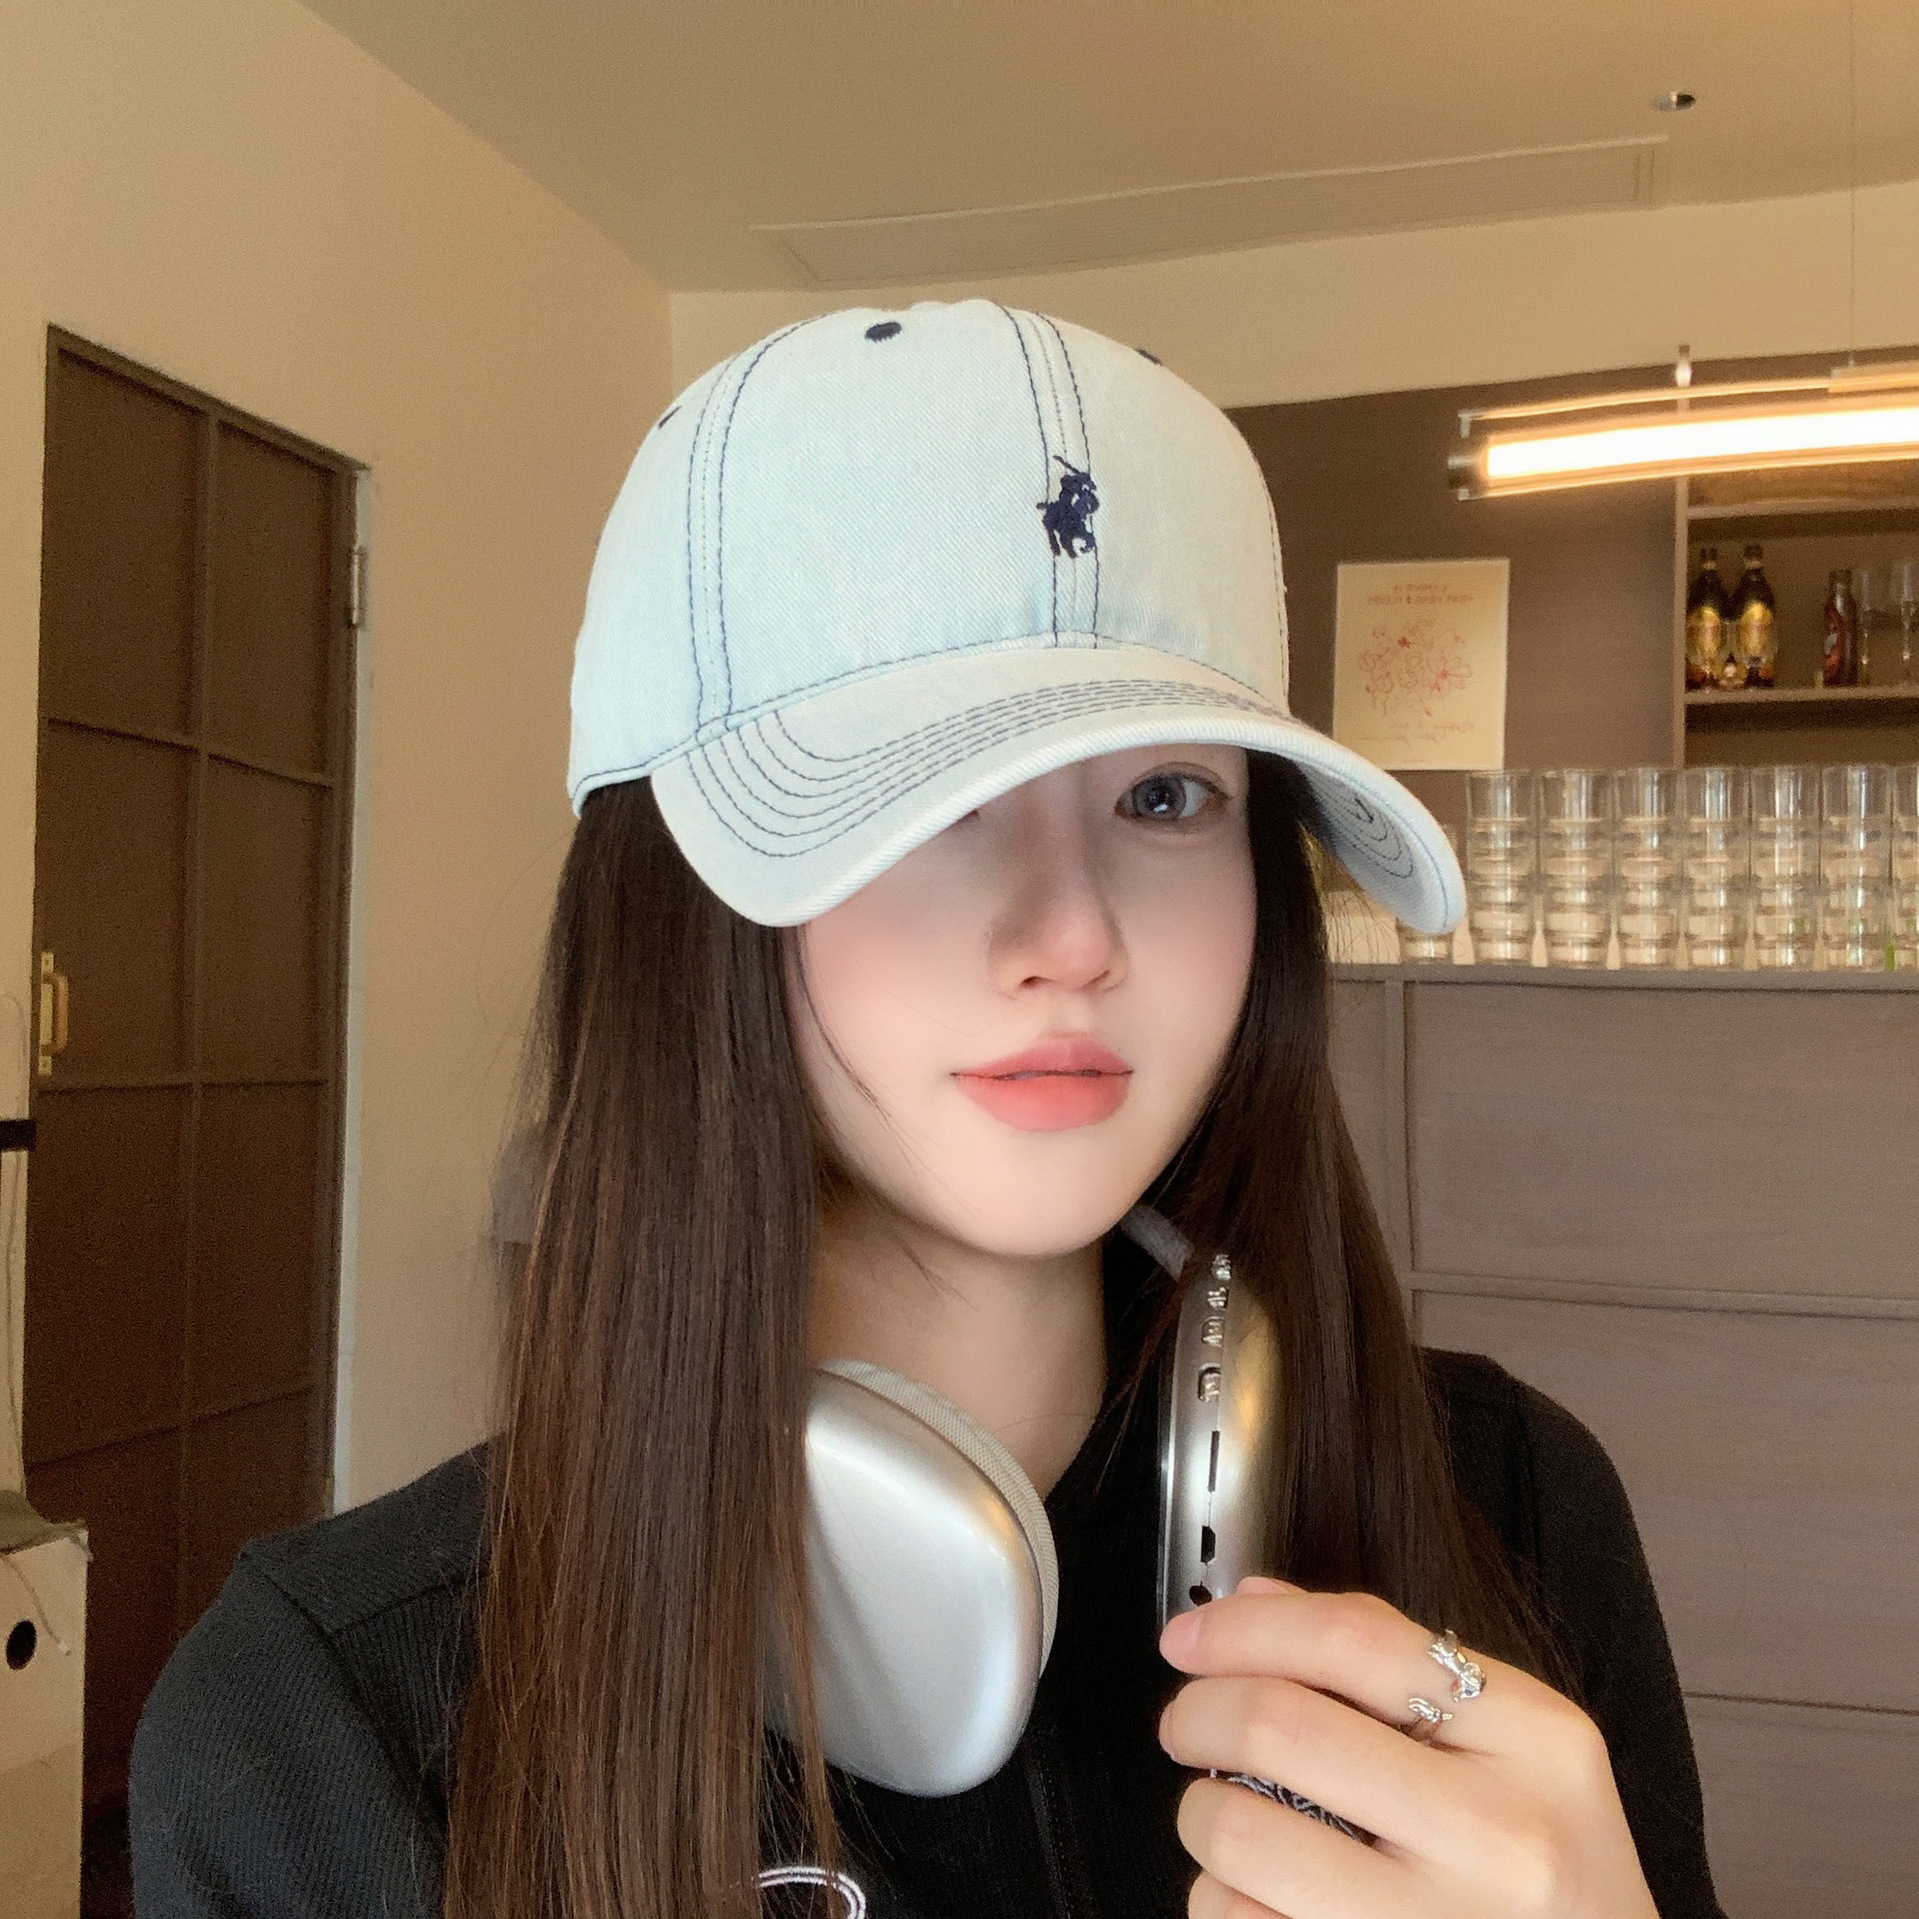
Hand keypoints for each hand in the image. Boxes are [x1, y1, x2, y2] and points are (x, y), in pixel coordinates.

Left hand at [1157, 1577, 1658, 1918]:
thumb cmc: (1550, 1885)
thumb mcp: (1520, 1757)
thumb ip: (1390, 1663)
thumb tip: (1253, 1607)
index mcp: (1539, 1741)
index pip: (1355, 1638)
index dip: (1244, 1628)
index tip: (1189, 1638)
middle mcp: (1503, 1836)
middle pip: (1280, 1726)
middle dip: (1200, 1713)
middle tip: (1188, 1725)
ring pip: (1243, 1832)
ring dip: (1204, 1816)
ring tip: (1230, 1820)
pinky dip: (1222, 1900)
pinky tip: (1262, 1898)